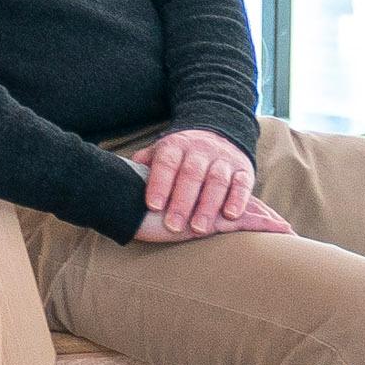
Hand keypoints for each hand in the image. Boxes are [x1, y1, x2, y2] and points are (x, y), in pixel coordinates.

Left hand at [120, 127, 289, 244]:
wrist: (215, 135)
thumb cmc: (179, 156)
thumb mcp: (158, 153)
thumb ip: (143, 164)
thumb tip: (120, 176)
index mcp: (175, 146)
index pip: (166, 163)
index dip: (160, 184)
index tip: (153, 207)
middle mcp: (200, 150)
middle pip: (192, 174)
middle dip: (182, 202)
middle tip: (173, 227)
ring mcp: (223, 159)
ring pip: (217, 181)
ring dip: (208, 206)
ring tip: (199, 229)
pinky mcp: (243, 170)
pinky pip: (243, 184)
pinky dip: (238, 200)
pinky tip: (230, 216)